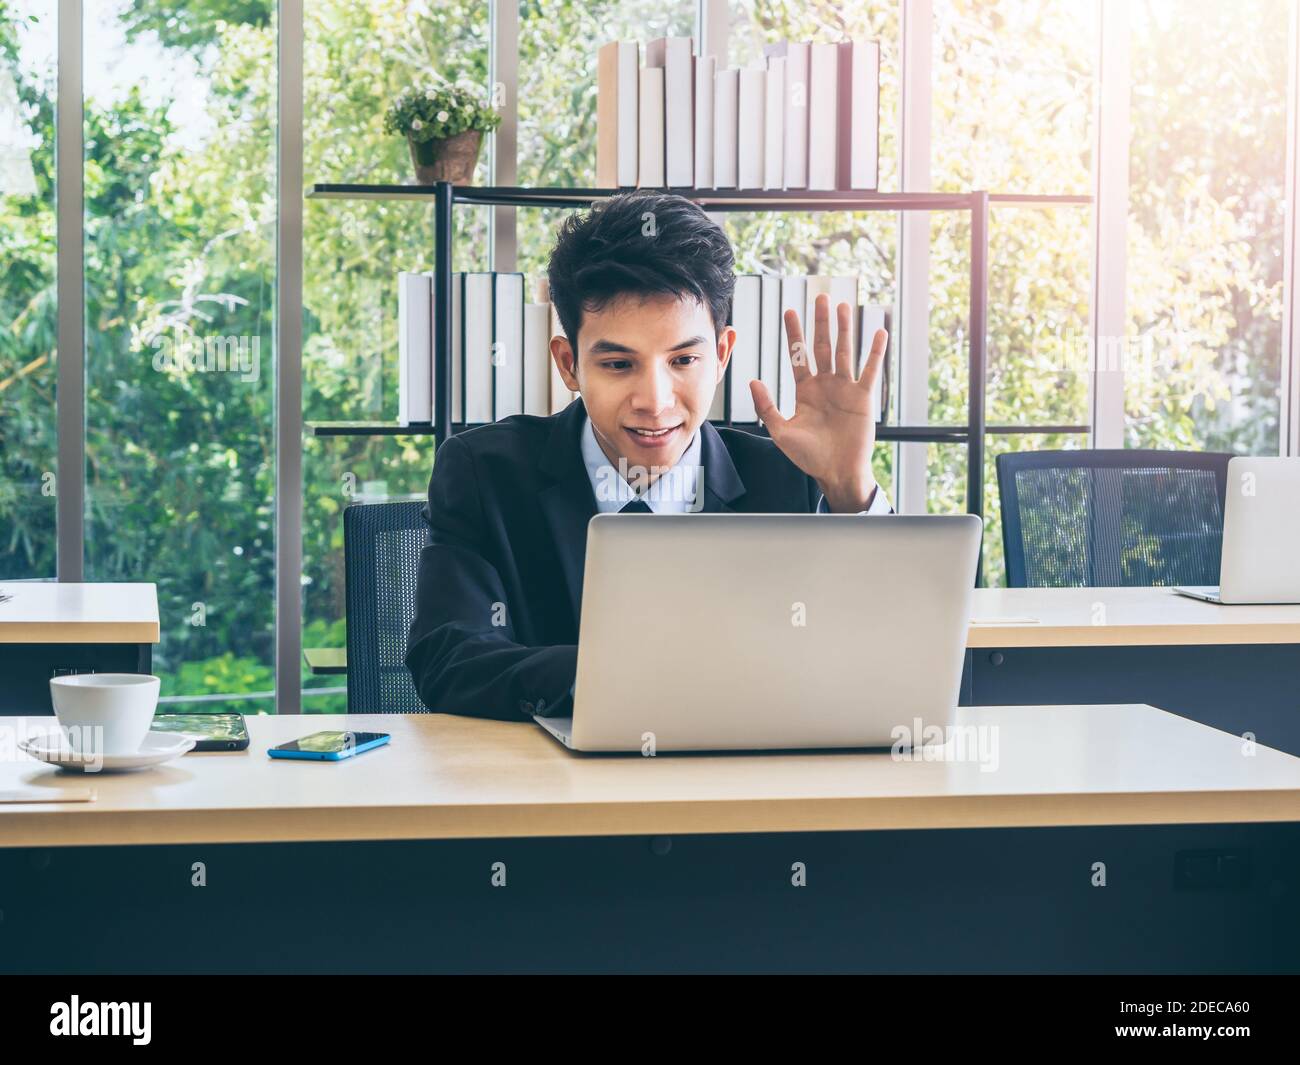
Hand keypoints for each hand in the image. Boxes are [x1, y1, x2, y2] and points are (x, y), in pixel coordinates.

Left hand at [750, 293, 886, 512]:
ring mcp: (845, 389)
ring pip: (845, 352)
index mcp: (805, 390)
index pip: (798, 355)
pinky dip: (875, 353)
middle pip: (822, 346)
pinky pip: (870, 370)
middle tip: (820, 296)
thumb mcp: (781, 432)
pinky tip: (878, 332)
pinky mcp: (863, 398)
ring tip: (843, 306)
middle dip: (820, 322)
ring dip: (845, 329)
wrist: (836, 472)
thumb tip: (753, 381)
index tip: (789, 311)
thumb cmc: (808, 456)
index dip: (794, 333)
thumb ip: (767, 407)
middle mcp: (825, 385)